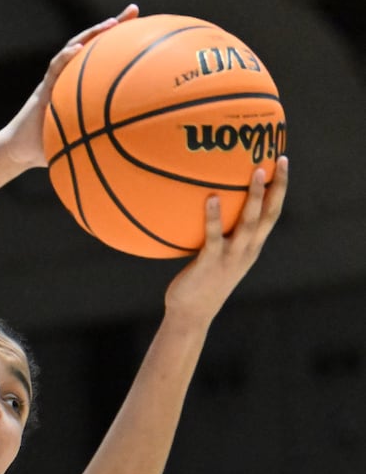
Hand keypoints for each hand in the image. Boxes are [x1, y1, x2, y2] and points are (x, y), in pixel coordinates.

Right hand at [0, 4, 139, 167]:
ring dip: (92, 33)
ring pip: (75, 48)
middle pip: (94, 45)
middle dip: (114, 25)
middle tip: (134, 10)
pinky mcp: (43, 87)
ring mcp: (56, 80)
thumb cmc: (50, 150)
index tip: (149, 31)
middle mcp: (70, 78)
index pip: (105, 60)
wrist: (19, 151)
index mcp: (82, 89)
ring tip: (110, 23)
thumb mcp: (83, 146)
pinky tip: (78, 49)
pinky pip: (55, 68)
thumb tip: (137, 152)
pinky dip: (66, 57)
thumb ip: (103, 143)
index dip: (125, 44)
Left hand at [165, 156, 288, 323]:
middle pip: (269, 214)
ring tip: (255, 171)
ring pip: (248, 223)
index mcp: (252, 247)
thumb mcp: (217, 256)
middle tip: (279, 160)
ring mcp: (231, 257)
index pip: (272, 214)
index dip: (280, 189)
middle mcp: (247, 250)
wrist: (191, 314)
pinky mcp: (210, 263)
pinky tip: (211, 198)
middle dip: (277, 187)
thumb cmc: (200, 282)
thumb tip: (207, 205)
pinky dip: (213, 217)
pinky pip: (214, 236)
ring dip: (254, 197)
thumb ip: (220, 235)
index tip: (283, 164)